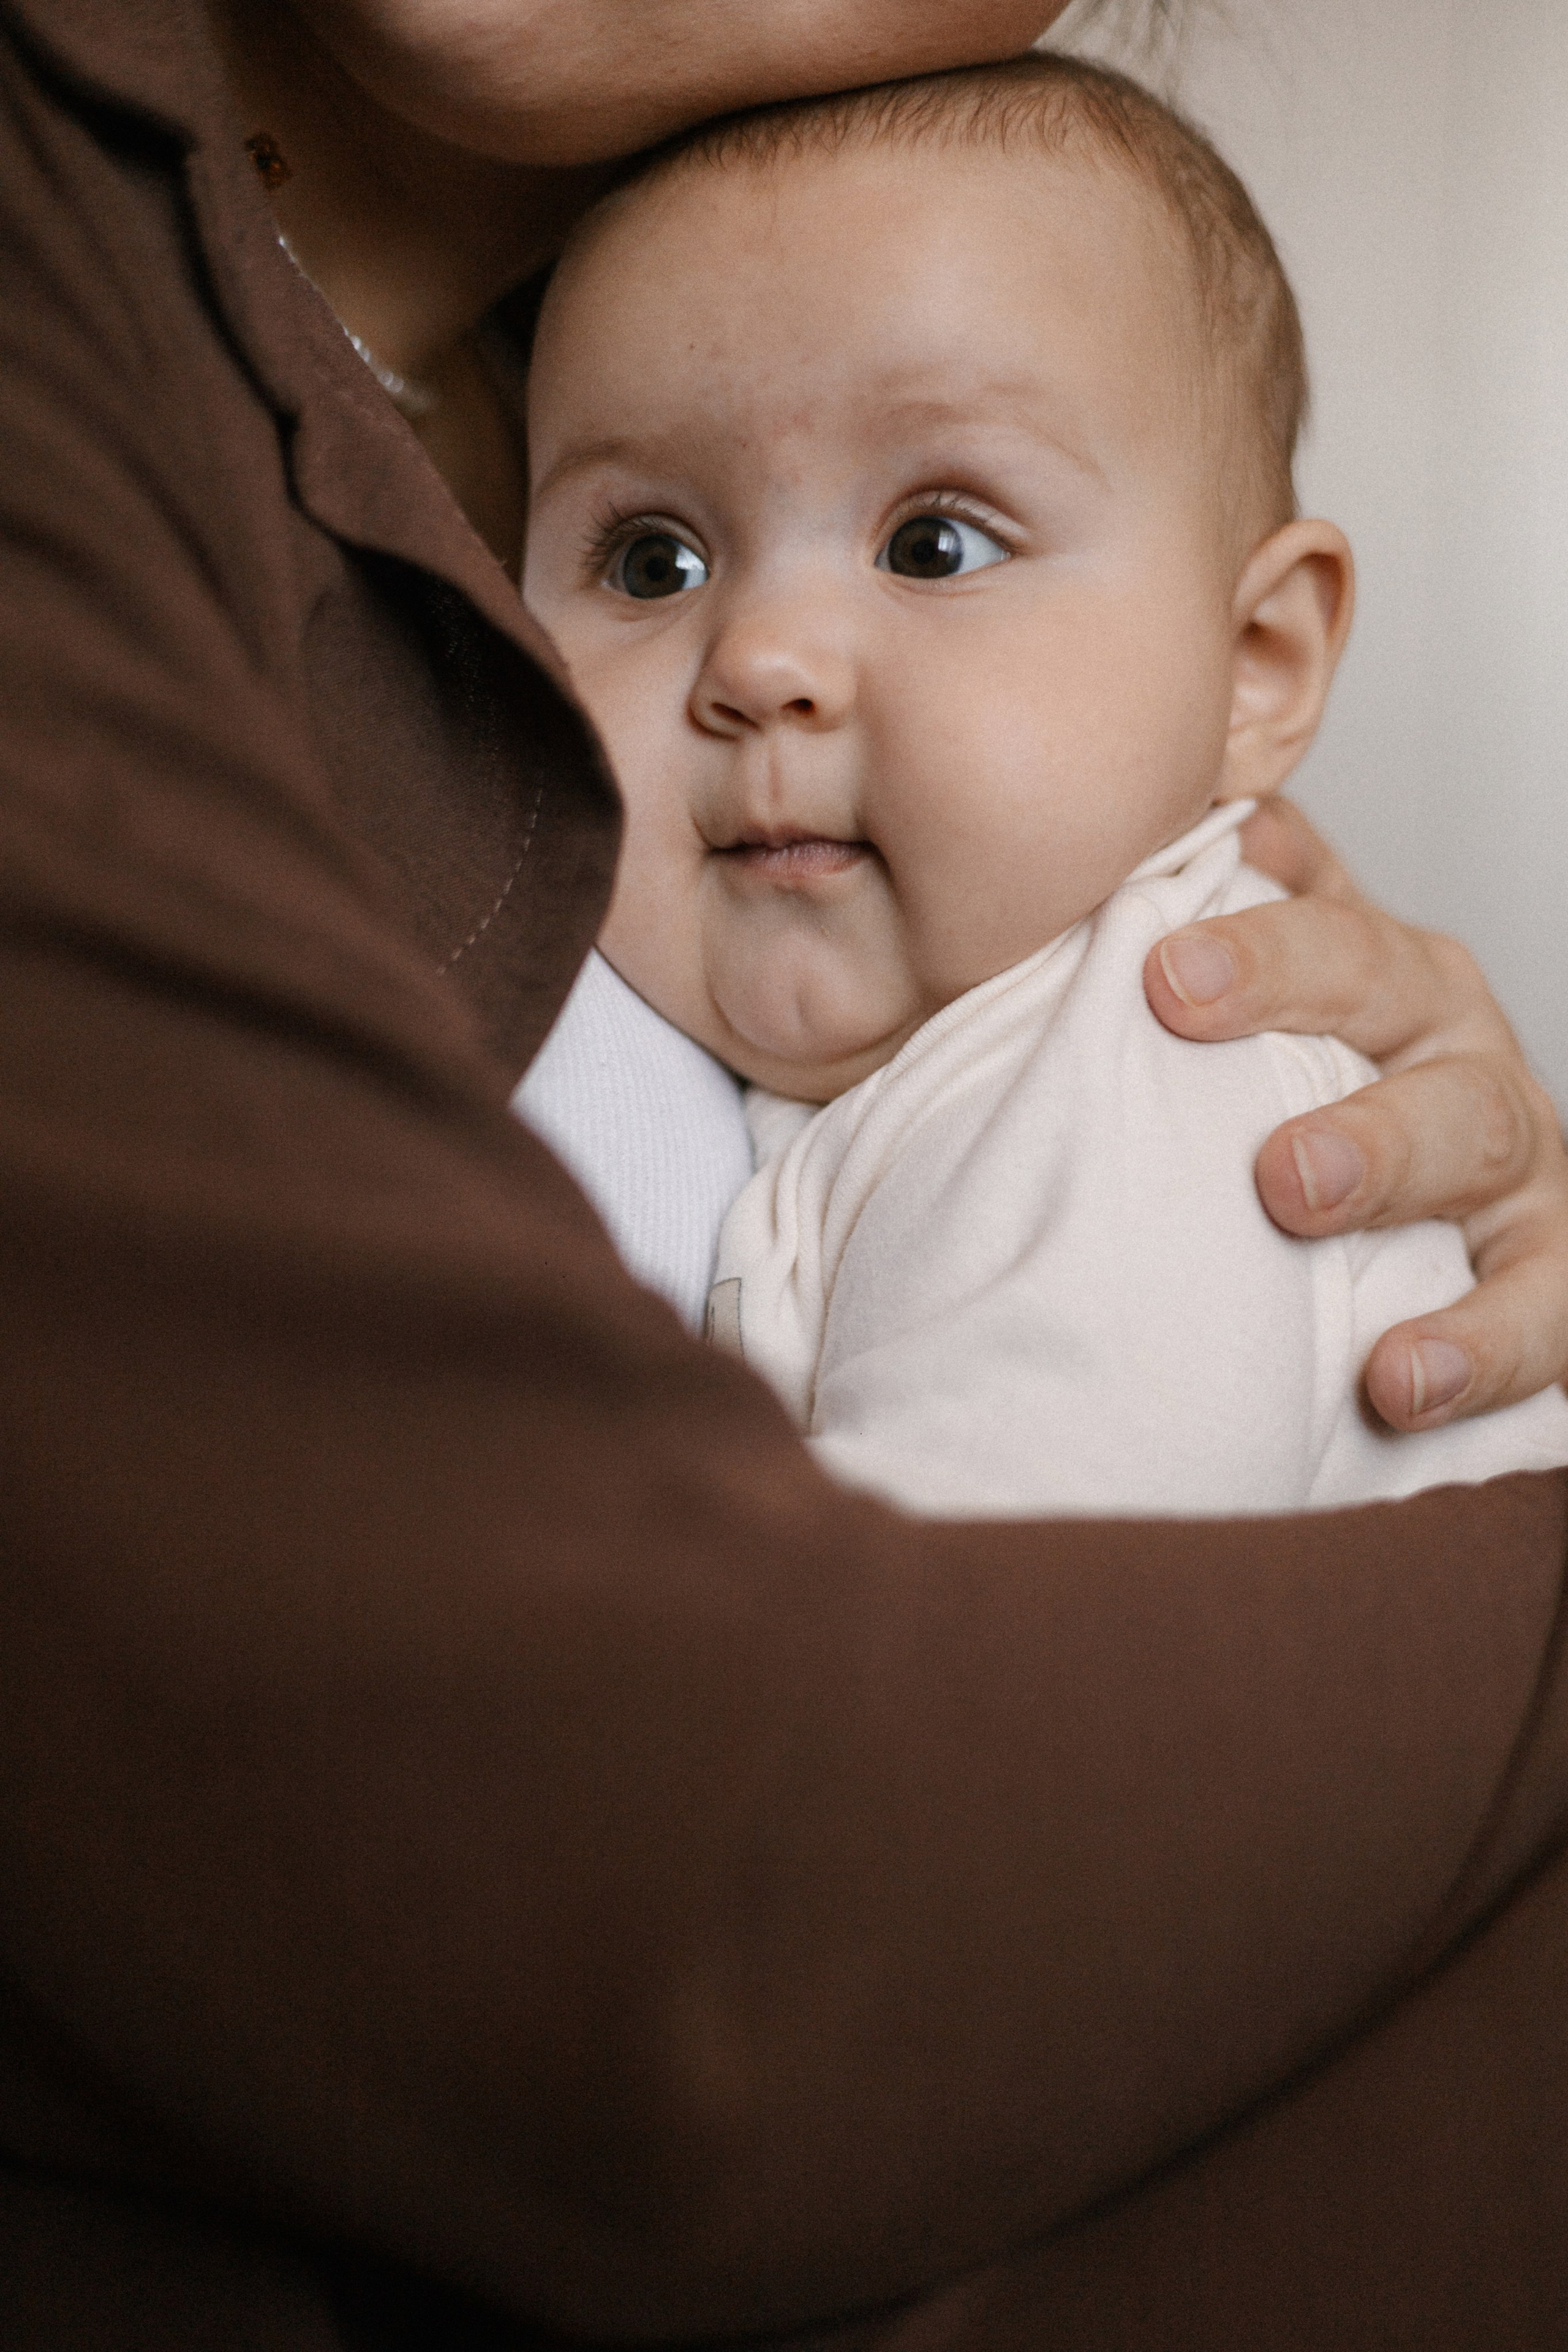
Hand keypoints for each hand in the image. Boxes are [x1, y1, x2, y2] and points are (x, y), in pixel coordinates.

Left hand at [1144, 798, 1567, 1430]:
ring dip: (1393, 1175)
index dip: (1260, 951)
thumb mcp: (1241, 1004)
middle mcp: (1448, 1041)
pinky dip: (1479, 1346)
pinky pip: (1539, 1307)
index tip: (1165, 979)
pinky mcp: (1547, 1270)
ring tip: (1305, 1220)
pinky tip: (1401, 1380)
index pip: (1326, 931)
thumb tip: (1122, 830)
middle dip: (1323, 1050)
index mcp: (1375, 969)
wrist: (1370, 1210)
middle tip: (1261, 1151)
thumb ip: (1187, 911)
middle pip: (1407, 1014)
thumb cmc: (1280, 1091)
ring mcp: (1507, 1154)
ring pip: (1478, 1137)